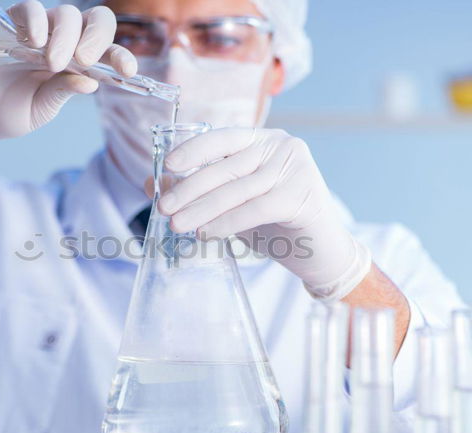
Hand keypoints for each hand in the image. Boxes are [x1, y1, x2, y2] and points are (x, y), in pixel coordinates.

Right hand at [0, 0, 136, 160]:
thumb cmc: (7, 112)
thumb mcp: (40, 110)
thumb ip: (62, 93)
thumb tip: (90, 84)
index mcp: (77, 65)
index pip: (107, 53)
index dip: (121, 56)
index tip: (128, 71)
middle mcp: (62, 44)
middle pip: (95, 22)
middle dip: (97, 39)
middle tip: (85, 61)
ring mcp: (38, 32)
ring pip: (66, 15)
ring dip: (66, 36)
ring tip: (52, 62)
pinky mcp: (10, 24)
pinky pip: (30, 9)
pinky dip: (38, 21)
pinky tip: (36, 41)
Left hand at [156, 127, 371, 300]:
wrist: (321, 252)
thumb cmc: (274, 223)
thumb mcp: (232, 203)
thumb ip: (199, 191)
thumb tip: (154, 185)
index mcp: (263, 140)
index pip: (223, 137)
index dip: (194, 150)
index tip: (168, 166)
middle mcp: (282, 146)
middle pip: (226, 167)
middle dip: (190, 189)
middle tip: (164, 208)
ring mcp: (296, 168)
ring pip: (237, 189)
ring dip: (202, 209)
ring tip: (177, 225)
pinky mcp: (303, 195)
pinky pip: (255, 208)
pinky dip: (227, 222)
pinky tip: (206, 233)